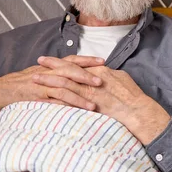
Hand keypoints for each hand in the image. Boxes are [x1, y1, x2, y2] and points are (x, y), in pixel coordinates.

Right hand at [0, 55, 103, 111]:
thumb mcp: (43, 75)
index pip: (71, 59)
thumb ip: (58, 74)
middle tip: (102, 81)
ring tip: (94, 105)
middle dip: (87, 75)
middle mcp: (48, 72)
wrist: (0, 90)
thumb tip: (78, 78)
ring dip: (80, 96)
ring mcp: (42, 84)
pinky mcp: (37, 96)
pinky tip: (76, 112)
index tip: (103, 61)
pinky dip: (66, 106)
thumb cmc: (24, 84)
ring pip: (64, 87)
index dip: (87, 59)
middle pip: (70, 70)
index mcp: (51, 67)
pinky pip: (54, 101)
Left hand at [34, 65, 169, 144]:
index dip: (62, 61)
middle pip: (67, 70)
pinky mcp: (88, 105)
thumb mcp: (121, 78)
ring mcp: (89, 92)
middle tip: (38, 62)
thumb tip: (100, 73)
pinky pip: (67, 101)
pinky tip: (43, 98)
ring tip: (34, 78)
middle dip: (51, 66)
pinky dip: (54, 99)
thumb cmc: (133, 96)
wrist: (137, 111)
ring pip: (64, 83)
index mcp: (100, 71)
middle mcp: (92, 79)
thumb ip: (108, 75)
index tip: (51, 59)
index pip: (77, 64)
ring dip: (48, 80)